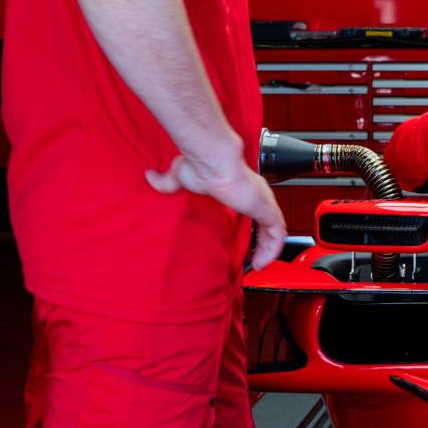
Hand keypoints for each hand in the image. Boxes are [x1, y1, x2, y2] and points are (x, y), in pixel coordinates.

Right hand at [147, 151, 288, 270]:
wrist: (212, 163)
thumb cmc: (202, 166)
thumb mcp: (180, 176)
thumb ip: (167, 181)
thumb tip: (151, 177)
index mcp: (241, 187)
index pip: (253, 209)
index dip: (252, 226)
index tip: (245, 242)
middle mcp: (257, 194)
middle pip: (267, 222)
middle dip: (263, 242)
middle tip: (254, 259)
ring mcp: (263, 202)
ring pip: (275, 231)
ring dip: (269, 249)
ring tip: (259, 265)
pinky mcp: (267, 209)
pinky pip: (277, 234)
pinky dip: (272, 249)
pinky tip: (263, 261)